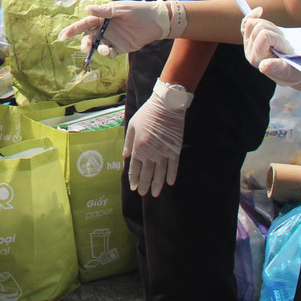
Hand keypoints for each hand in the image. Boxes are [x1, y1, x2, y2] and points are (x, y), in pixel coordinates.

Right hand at [58, 0, 184, 56]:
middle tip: (85, 46)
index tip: (63, 35)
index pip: (85, 23)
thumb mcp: (121, 9)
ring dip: (95, 49)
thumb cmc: (138, 10)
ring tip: (102, 49)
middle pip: (89, 37)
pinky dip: (106, 54)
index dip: (73, 29)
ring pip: (97, 46)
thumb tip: (87, 9)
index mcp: (102, 18)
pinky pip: (109, 53)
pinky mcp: (120, 48)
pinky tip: (109, 51)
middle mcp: (105, 29)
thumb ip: (105, 11)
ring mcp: (112, 39)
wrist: (156, 21)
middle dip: (84, 42)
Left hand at [124, 79, 190, 196]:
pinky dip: (171, 175)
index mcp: (138, 147)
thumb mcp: (132, 125)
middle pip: (147, 173)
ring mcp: (164, 152)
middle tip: (143, 194)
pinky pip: (173, 166)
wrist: (167, 106)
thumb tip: (125, 156)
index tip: (133, 187)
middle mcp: (151, 153)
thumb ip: (128, 142)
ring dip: (157, 184)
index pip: (135, 167)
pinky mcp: (175, 150)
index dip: (134, 178)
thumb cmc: (147, 114)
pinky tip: (170, 183)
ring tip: (155, 194)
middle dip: (144, 185)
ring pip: (160, 173)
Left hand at [240, 7, 300, 96]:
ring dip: (271, 27)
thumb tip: (264, 67)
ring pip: (254, 22)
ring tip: (280, 40)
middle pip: (259, 26)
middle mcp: (249, 51)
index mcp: (257, 59)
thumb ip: (278, 68)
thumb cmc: (294, 71)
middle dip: (275, 32)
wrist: (295, 71)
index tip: (287, 49)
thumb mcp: (290, 71)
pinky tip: (260, 11)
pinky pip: (246, 22)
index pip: (264, 35)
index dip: (278, 39)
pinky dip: (253, 15)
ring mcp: (249, 43)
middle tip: (284, 45)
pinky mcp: (251, 38)